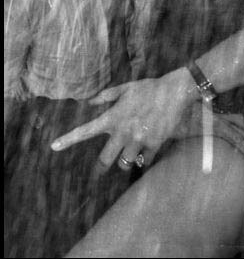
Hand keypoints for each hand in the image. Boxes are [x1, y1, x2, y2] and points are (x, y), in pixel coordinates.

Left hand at [50, 68, 195, 172]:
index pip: (86, 130)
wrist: (174, 92)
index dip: (69, 139)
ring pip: (125, 162)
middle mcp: (123, 131)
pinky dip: (144, 159)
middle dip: (102, 166)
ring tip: (128, 155)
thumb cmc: (149, 88)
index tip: (54, 146)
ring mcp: (139, 139)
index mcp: (113, 117)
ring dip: (125, 161)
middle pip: (105, 159)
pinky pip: (145, 160)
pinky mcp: (154, 144)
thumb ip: (107, 96)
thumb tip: (91, 101)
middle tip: (99, 170)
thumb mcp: (126, 88)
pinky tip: (145, 152)